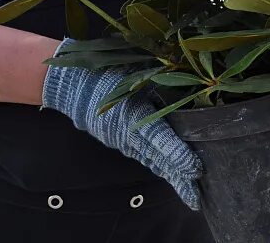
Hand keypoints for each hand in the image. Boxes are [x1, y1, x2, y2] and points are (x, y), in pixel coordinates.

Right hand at [41, 39, 202, 209]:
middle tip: (197, 198)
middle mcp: (129, 134)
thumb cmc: (106, 73)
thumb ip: (158, 79)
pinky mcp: (121, 142)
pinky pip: (144, 157)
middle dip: (178, 179)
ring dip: (171, 177)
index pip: (159, 138)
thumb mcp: (133, 71)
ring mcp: (123, 141)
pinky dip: (158, 167)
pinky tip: (171, 174)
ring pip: (152, 161)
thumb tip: (185, 79)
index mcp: (133, 114)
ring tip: (190, 193)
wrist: (71, 86)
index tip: (194, 169)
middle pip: (158, 159)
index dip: (176, 154)